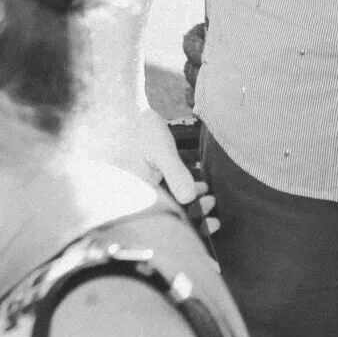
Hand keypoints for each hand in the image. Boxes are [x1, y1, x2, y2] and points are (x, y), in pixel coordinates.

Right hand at [99, 105, 214, 230]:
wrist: (124, 111)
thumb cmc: (140, 128)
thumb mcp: (161, 150)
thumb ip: (175, 173)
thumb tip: (189, 198)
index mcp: (136, 195)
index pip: (166, 220)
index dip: (190, 225)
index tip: (212, 223)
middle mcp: (137, 196)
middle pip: (168, 216)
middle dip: (193, 216)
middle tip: (213, 210)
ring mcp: (142, 189)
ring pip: (169, 205)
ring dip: (190, 205)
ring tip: (210, 198)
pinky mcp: (147, 181)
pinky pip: (166, 194)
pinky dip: (183, 193)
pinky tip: (200, 187)